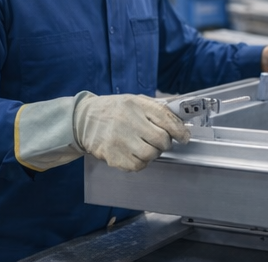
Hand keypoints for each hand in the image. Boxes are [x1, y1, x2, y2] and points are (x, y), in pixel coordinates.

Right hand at [72, 93, 189, 172]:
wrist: (84, 120)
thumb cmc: (114, 110)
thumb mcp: (135, 101)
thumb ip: (156, 108)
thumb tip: (180, 118)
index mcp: (136, 105)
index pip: (165, 118)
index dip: (179, 130)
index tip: (184, 137)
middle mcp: (128, 122)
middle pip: (161, 139)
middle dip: (166, 143)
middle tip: (161, 141)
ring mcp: (119, 140)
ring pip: (150, 154)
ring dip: (153, 153)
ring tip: (146, 147)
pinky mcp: (112, 156)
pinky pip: (137, 166)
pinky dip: (141, 162)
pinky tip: (135, 154)